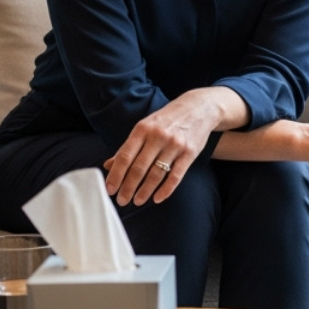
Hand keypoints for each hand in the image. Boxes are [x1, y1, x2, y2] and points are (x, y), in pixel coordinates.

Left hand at [105, 89, 234, 205]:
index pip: (125, 156)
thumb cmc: (168, 119)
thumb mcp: (145, 127)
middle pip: (139, 168)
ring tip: (137, 201)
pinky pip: (175, 176)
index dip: (116, 175)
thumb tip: (109, 165)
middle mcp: (158, 136)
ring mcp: (174, 145)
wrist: (199, 108)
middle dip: (128, 187)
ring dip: (145, 191)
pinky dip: (166, 190)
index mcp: (142, 129)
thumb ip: (128, 146)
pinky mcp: (189, 153)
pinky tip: (157, 198)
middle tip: (122, 201)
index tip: (110, 190)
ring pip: (156, 174)